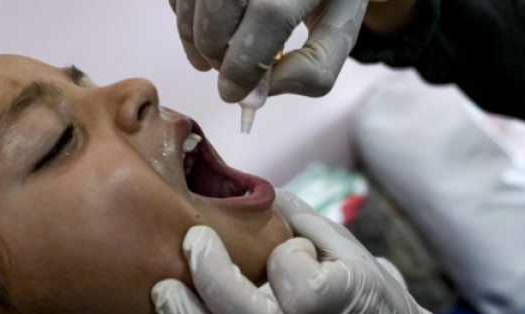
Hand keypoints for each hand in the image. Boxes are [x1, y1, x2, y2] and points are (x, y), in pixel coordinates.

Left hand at [151, 189, 484, 313]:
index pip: (304, 290)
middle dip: (213, 283)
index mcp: (350, 303)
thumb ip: (305, 223)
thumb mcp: (351, 252)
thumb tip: (255, 190)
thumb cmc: (369, 297)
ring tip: (163, 292)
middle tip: (190, 244)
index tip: (285, 245)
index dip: (286, 260)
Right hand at [168, 0, 369, 101]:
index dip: (243, 67)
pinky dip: (185, 20)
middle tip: (229, 69)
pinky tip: (207, 26)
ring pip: (190, 9)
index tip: (234, 93)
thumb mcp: (339, 30)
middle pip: (218, 16)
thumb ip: (314, 70)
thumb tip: (261, 92)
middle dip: (217, 58)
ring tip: (216, 55)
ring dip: (195, 43)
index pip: (267, 19)